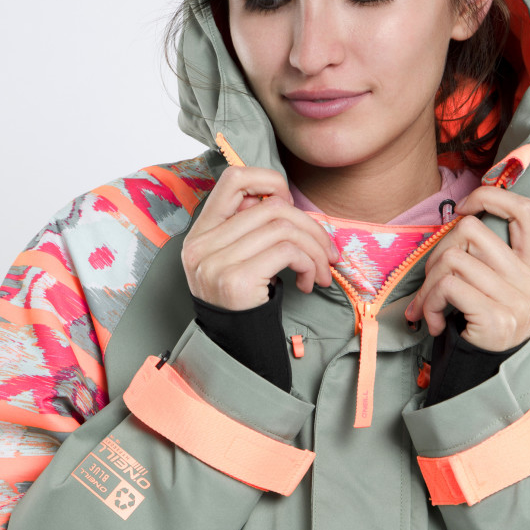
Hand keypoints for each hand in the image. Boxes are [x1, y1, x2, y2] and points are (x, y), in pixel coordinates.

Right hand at [181, 166, 338, 309]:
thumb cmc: (245, 299)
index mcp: (201, 231)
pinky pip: (288, 252)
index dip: (268, 180)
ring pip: (285, 228)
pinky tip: (308, 283)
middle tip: (328, 251)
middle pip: (272, 206)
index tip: (291, 205)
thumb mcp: (238, 257)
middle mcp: (202, 244)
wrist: (234, 349)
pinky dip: (309, 264)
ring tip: (321, 271)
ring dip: (316, 250)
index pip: (232, 179)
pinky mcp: (236, 281)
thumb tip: (285, 199)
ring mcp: (215, 262)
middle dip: (311, 226)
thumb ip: (251, 226)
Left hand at [404, 187, 529, 350]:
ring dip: (429, 283)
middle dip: (439, 251)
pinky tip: (435, 321)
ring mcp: (516, 301)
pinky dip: (430, 302)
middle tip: (434, 280)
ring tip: (431, 305)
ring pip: (452, 259)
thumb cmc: (482, 325)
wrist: (489, 376)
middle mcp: (529, 281)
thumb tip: (455, 221)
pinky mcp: (496, 320)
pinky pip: (448, 287)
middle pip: (471, 230)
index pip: (524, 210)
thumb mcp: (496, 288)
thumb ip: (484, 257)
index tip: (462, 210)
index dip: (490, 197)